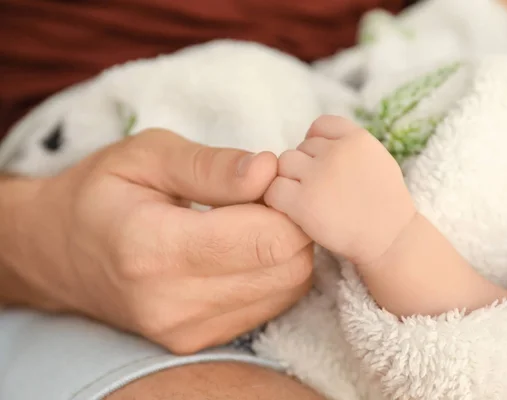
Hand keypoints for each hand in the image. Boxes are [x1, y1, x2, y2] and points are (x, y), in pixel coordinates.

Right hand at [9, 129, 312, 353]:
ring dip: (285, 248)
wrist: (58, 254)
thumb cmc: (102, 193)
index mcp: (156, 249)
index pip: (268, 238)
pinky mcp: (200, 340)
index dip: (285, 202)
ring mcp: (188, 331)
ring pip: (288, 287)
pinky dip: (272, 271)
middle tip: (262, 197)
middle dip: (291, 224)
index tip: (267, 179)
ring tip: (248, 221)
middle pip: (288, 266)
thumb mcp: (147, 155)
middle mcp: (174, 304)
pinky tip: (243, 248)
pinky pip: (271, 304)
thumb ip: (211, 165)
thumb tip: (269, 170)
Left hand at [264, 115, 414, 264]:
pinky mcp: (303, 203)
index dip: (316, 144)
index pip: (320, 126)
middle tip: (319, 191)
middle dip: (305, 167)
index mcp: (357, 139)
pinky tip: (293, 212)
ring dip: (290, 181)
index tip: (322, 164)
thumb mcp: (377, 159)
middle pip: (300, 148)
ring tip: (307, 200)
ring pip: (283, 164)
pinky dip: (278, 201)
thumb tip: (311, 137)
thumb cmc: (384, 204)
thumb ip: (347, 145)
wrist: (390, 240)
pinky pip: (274, 190)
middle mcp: (337, 152)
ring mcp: (319, 176)